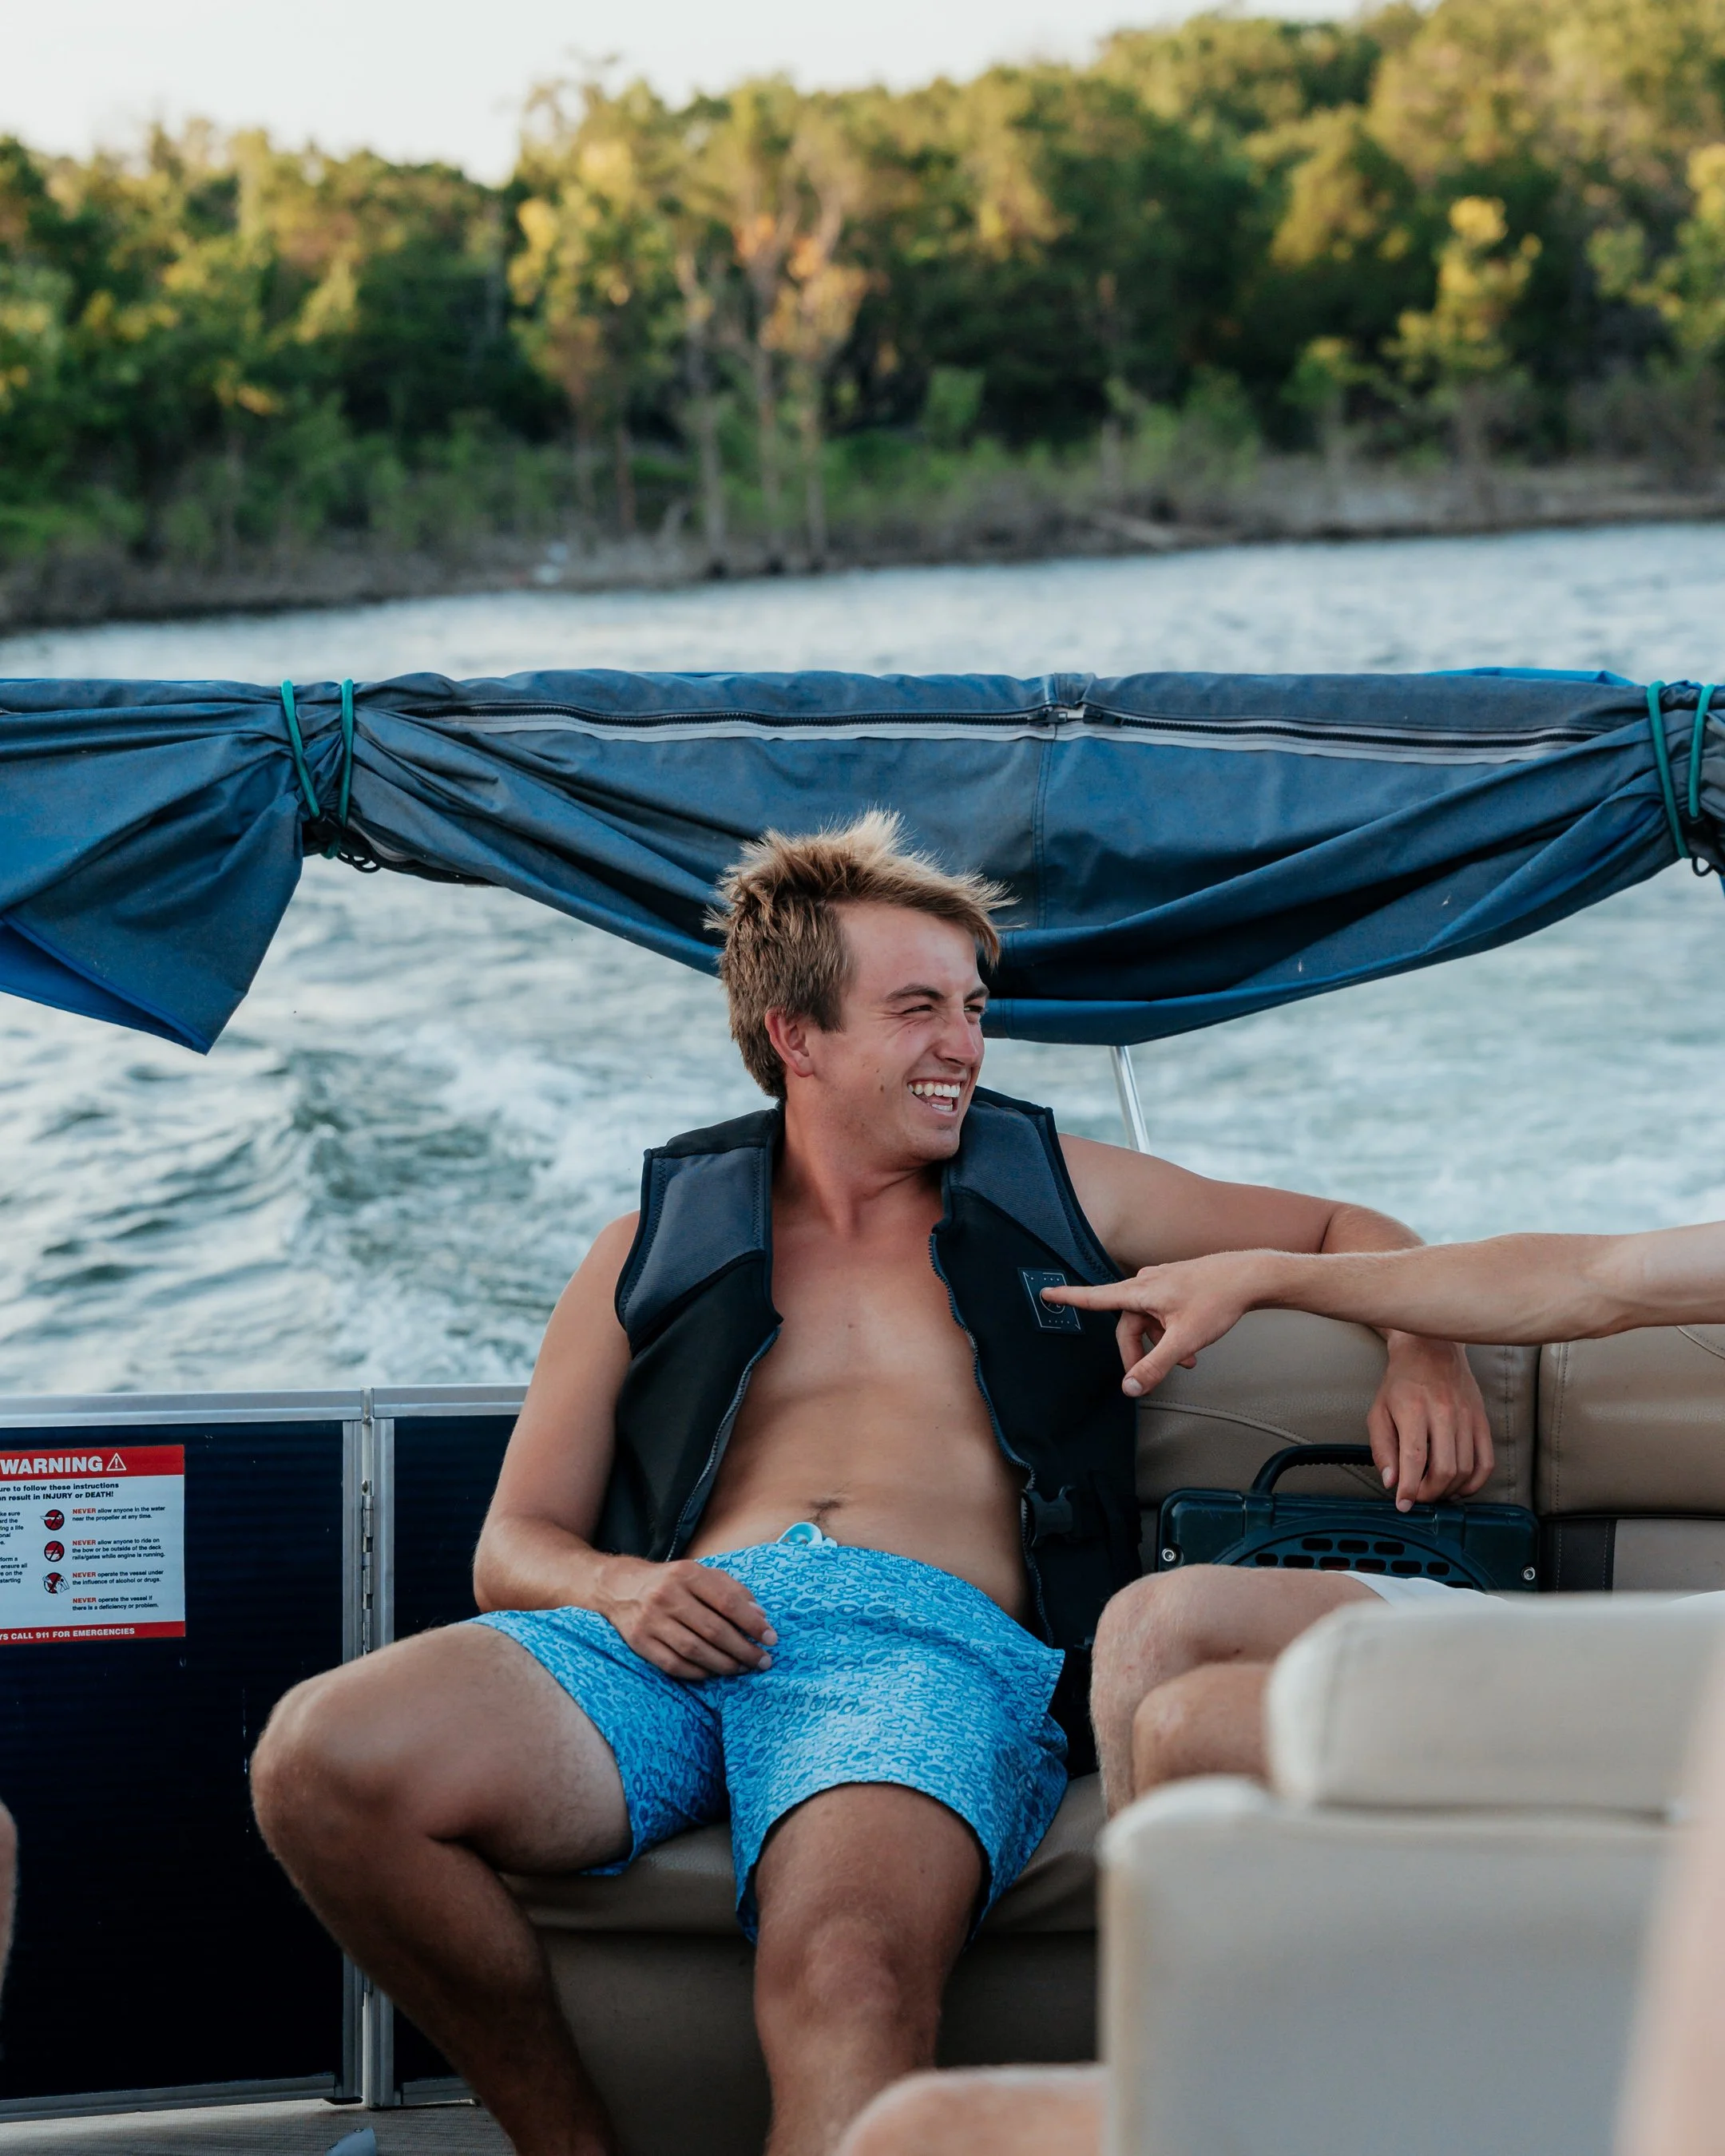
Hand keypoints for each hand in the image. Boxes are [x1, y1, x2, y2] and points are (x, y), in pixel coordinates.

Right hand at [596, 1557, 777, 1681]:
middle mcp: (667, 1596)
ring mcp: (651, 1621)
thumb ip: (733, 1590)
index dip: (752, 1623)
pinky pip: (674, 1664)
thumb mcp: (701, 1573)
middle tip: (763, 1661)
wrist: (620, 1587)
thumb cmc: (671, 1581)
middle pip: (713, 1630)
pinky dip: (698, 1673)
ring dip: (724, 1664)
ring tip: (743, 1669)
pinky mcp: (639, 1642)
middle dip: (743, 1649)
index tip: (771, 1638)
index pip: (727, 1602)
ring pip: (695, 1650)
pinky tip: (714, 1673)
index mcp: (687, 1574)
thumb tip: (760, 1616)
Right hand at [1042, 1253, 1271, 1395]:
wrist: (1249, 1276)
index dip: (1069, 1297)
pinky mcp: (1176, 1284)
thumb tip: (1130, 1388)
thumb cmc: (1218, 1300)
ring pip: (1146, 1319)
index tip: (1046, 1293)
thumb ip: (1156, 1366)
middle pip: (1126, 1323)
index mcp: (1141, 1292)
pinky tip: (1191, 1346)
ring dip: (1158, 1343)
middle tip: (1148, 1378)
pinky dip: (1169, 1331)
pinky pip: (1161, 1311)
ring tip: (1185, 1361)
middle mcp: (1146, 1283)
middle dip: (1136, 1352)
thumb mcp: (1184, 1339)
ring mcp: (1162, 1281)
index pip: (1095, 1297)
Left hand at [1368, 1334, 1494, 1511]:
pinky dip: (1476, 1482)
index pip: (1414, 1458)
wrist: (1430, 1350)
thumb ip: (1382, 1448)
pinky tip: (1460, 1487)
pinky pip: (1487, 1461)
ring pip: (1466, 1469)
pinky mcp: (1482, 1421)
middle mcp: (1443, 1413)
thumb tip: (1392, 1482)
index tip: (1403, 1504)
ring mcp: (1467, 1417)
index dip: (1409, 1488)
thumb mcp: (1379, 1412)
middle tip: (1419, 1497)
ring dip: (1450, 1490)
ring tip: (1435, 1491)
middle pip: (1445, 1469)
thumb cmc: (1400, 1383)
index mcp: (1413, 1410)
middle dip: (1430, 1493)